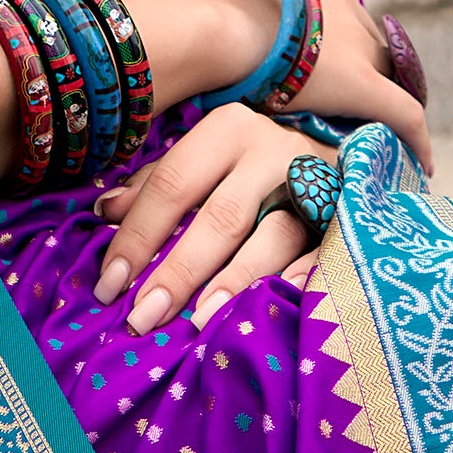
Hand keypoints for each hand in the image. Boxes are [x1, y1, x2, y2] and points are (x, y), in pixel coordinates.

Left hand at [92, 103, 351, 335]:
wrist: (338, 154)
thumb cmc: (252, 163)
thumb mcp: (203, 158)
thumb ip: (157, 183)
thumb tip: (106, 212)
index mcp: (227, 131)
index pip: (172, 184)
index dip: (138, 235)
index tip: (111, 283)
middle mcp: (271, 151)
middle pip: (220, 216)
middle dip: (179, 270)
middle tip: (143, 316)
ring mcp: (314, 185)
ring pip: (273, 236)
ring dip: (235, 281)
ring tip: (200, 321)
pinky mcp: (346, 215)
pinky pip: (322, 252)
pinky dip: (299, 278)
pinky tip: (275, 302)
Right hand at [160, 0, 432, 170]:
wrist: (213, 27)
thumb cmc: (201, 18)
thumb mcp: (219, 3)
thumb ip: (229, 17)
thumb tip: (208, 35)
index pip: (335, 15)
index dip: (334, 45)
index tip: (328, 67)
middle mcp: (341, 0)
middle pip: (366, 43)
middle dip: (362, 70)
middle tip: (353, 105)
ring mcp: (356, 41)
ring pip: (385, 75)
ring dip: (382, 100)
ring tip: (382, 131)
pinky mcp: (365, 84)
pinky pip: (404, 113)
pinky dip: (414, 137)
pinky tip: (420, 163)